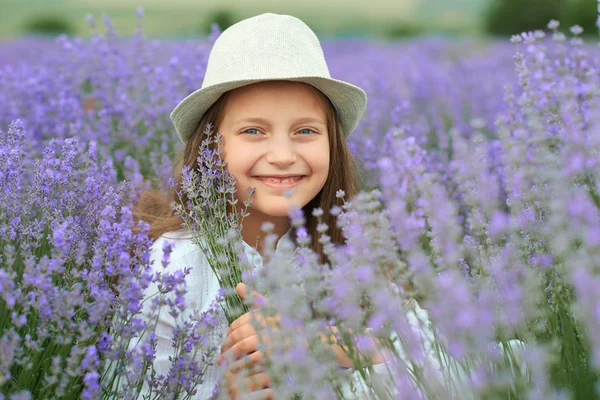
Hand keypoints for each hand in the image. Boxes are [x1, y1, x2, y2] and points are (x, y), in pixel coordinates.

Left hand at [218, 283, 277, 398]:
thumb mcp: (271, 309)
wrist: (310, 343)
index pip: (238, 324)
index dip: (228, 336)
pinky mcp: (275, 352)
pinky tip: (238, 373)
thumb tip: (238, 285)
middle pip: (239, 334)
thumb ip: (253, 298)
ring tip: (226, 368)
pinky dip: (243, 366)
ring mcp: (272, 337)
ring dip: (232, 358)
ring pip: (243, 346)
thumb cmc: (287, 325)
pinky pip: (253, 359)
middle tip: (220, 359)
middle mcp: (267, 322)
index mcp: (264, 312)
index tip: (224, 345)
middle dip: (227, 348)